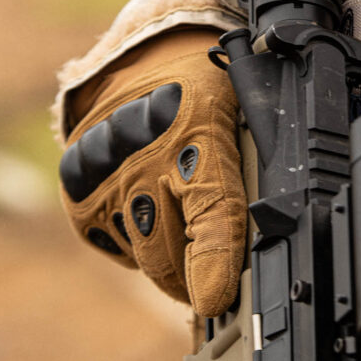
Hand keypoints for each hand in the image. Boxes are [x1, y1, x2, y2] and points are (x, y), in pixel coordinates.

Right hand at [59, 29, 246, 316]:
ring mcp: (106, 180)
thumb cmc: (203, 93)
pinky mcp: (79, 195)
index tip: (217, 298)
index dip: (215, 260)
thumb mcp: (243, 114)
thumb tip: (282, 234)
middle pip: (174, 252)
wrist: (137, 61)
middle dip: (200, 275)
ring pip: (147, 258)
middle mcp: (144, 160)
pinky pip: (118, 248)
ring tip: (183, 224)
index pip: (212, 210)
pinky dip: (139, 244)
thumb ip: (256, 172)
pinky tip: (152, 211)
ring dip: (170, 258)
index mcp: (199, 135)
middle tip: (217, 272)